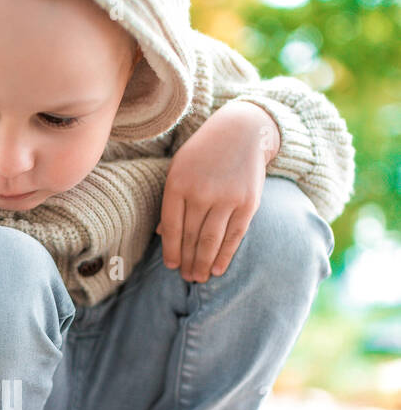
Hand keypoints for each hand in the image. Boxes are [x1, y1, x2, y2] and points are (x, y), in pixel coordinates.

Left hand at [155, 101, 280, 281]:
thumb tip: (162, 234)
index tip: (171, 266)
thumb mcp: (179, 169)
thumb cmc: (204, 153)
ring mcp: (226, 198)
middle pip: (191, 237)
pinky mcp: (247, 202)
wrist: (242, 131)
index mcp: (178, 184)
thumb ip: (171, 201)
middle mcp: (201, 192)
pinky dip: (225, 255)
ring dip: (204, 263)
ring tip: (199, 277)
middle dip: (188, 261)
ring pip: (211, 241)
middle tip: (187, 277)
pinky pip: (234, 236)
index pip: (171, 228)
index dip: (171, 251)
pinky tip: (218, 269)